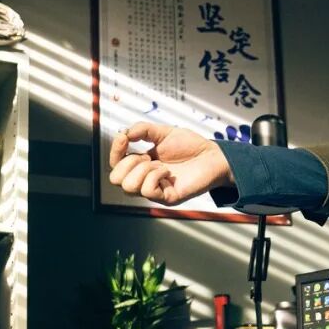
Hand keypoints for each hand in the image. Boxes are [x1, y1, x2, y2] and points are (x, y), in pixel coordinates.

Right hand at [108, 122, 234, 205]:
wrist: (214, 156)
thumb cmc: (191, 146)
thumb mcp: (164, 132)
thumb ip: (143, 130)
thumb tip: (123, 133)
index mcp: (141, 164)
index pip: (115, 165)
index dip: (114, 151)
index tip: (124, 138)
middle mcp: (145, 179)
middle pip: (115, 180)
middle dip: (127, 163)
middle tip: (147, 157)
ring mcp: (156, 191)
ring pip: (129, 187)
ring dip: (143, 170)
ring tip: (160, 164)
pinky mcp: (168, 198)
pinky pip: (148, 192)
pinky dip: (154, 177)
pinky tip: (167, 172)